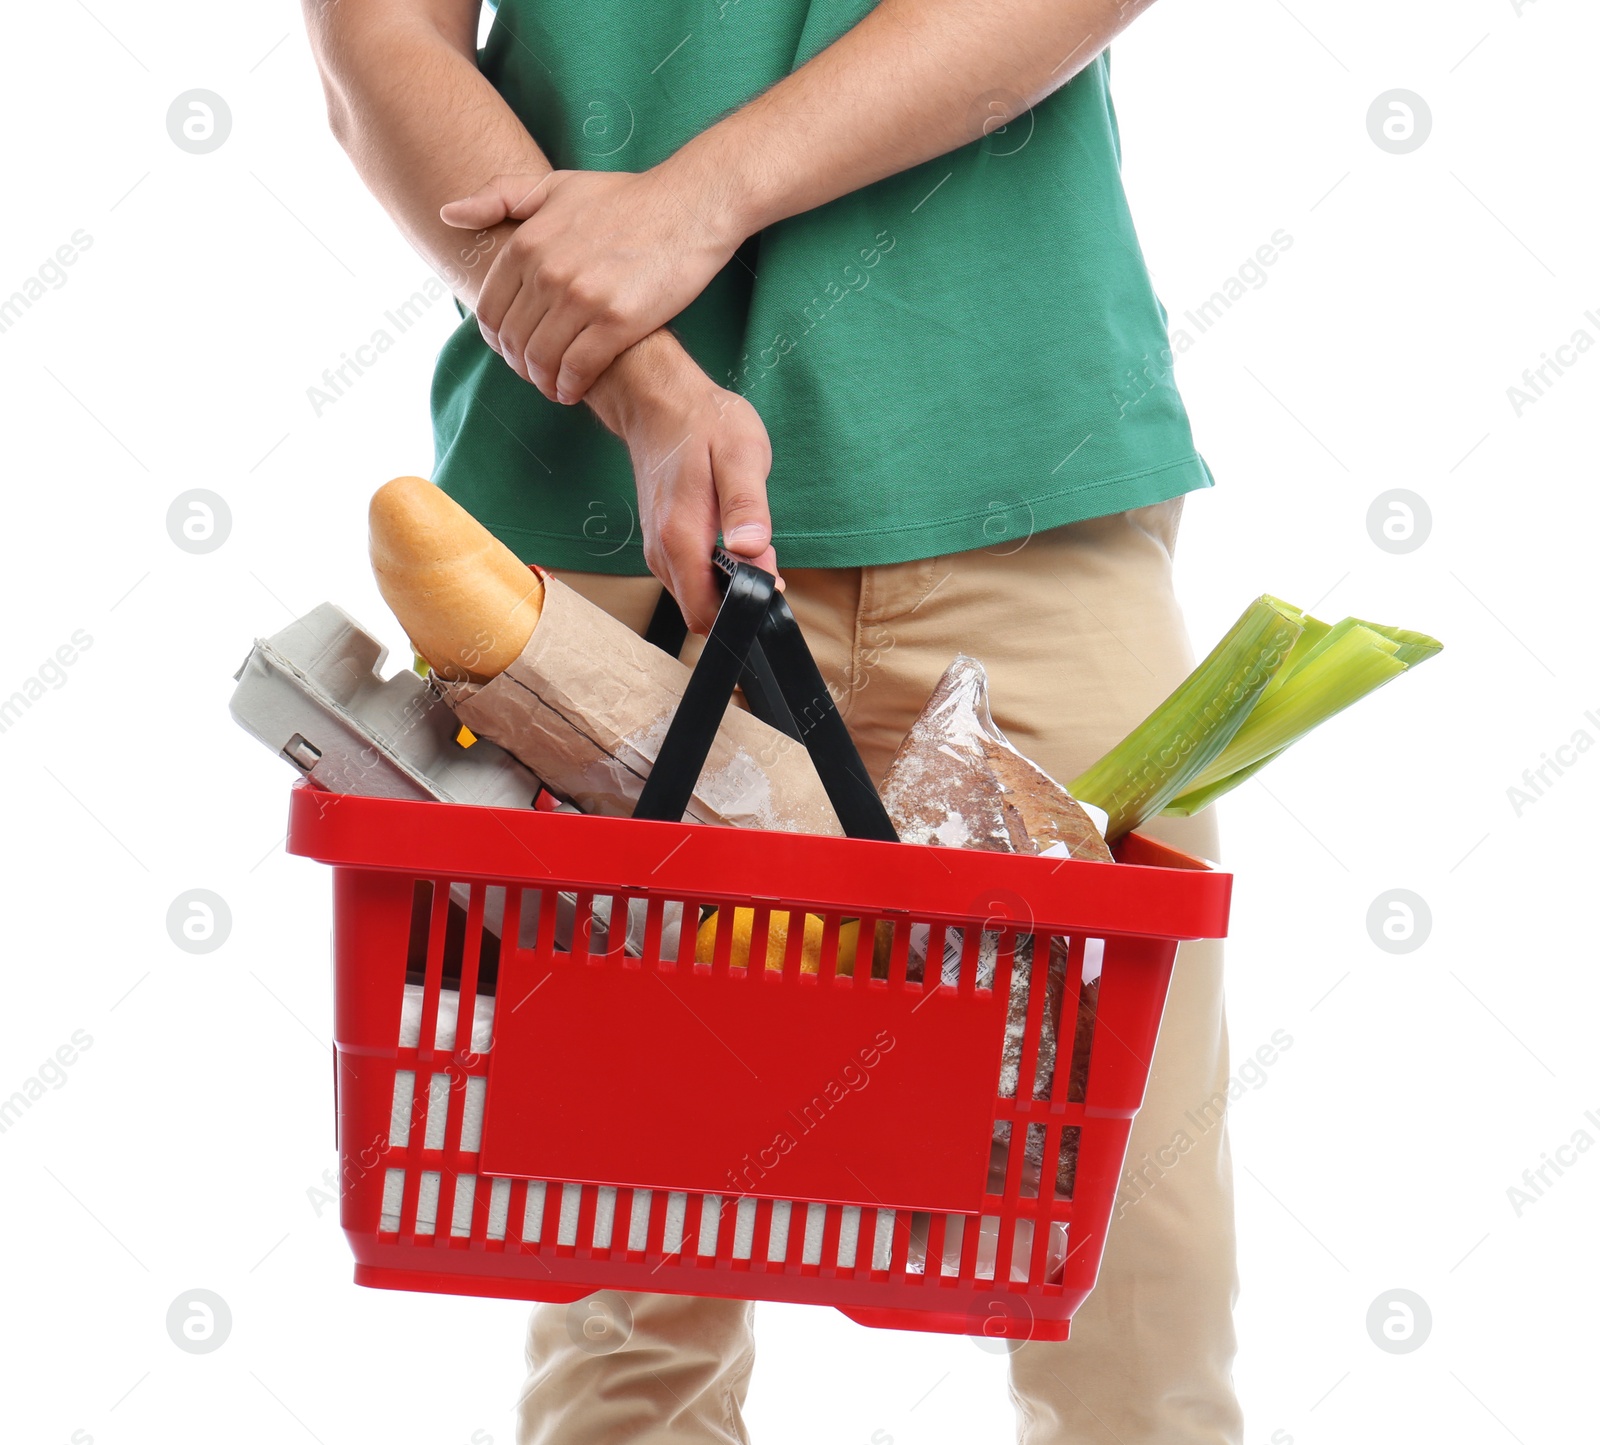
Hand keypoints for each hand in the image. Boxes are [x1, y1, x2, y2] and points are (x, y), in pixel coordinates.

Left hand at [440, 168, 741, 406]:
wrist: (689, 206)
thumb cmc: (626, 197)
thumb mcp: (556, 185)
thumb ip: (499, 197)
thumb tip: (447, 214)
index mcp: (526, 243)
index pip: (491, 311)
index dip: (499, 341)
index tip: (516, 350)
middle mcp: (547, 271)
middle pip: (515, 341)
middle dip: (521, 365)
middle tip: (537, 373)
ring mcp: (581, 298)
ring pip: (542, 360)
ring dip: (544, 381)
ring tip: (555, 386)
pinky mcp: (616, 321)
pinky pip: (578, 369)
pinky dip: (571, 386)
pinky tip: (575, 389)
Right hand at [595, 339, 780, 635]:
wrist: (658, 402)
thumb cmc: (702, 424)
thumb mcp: (740, 454)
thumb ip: (747, 506)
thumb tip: (753, 552)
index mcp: (680, 538)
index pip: (706, 613)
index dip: (743, 609)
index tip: (769, 580)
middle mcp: (661, 554)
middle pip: (703, 611)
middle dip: (740, 596)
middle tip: (764, 552)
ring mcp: (657, 552)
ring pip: (698, 597)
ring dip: (729, 582)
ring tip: (748, 538)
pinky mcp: (661, 546)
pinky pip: (691, 579)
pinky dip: (717, 571)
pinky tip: (730, 537)